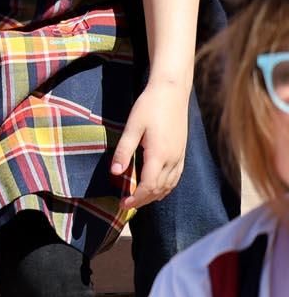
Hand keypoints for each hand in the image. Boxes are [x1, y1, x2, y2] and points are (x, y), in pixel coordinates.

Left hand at [115, 77, 189, 209]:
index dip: (136, 198)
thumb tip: (115, 172)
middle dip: (143, 199)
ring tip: (139, 198)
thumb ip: (123, 150)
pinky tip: (158, 188)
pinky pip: (176, 177)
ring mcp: (180, 157)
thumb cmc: (149, 107)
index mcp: (159, 155)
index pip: (148, 186)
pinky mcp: (182, 152)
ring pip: (170, 185)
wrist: (172, 92)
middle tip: (127, 204)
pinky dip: (166, 187)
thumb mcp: (132, 127)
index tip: (123, 204)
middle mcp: (173, 160)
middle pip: (159, 189)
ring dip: (155, 195)